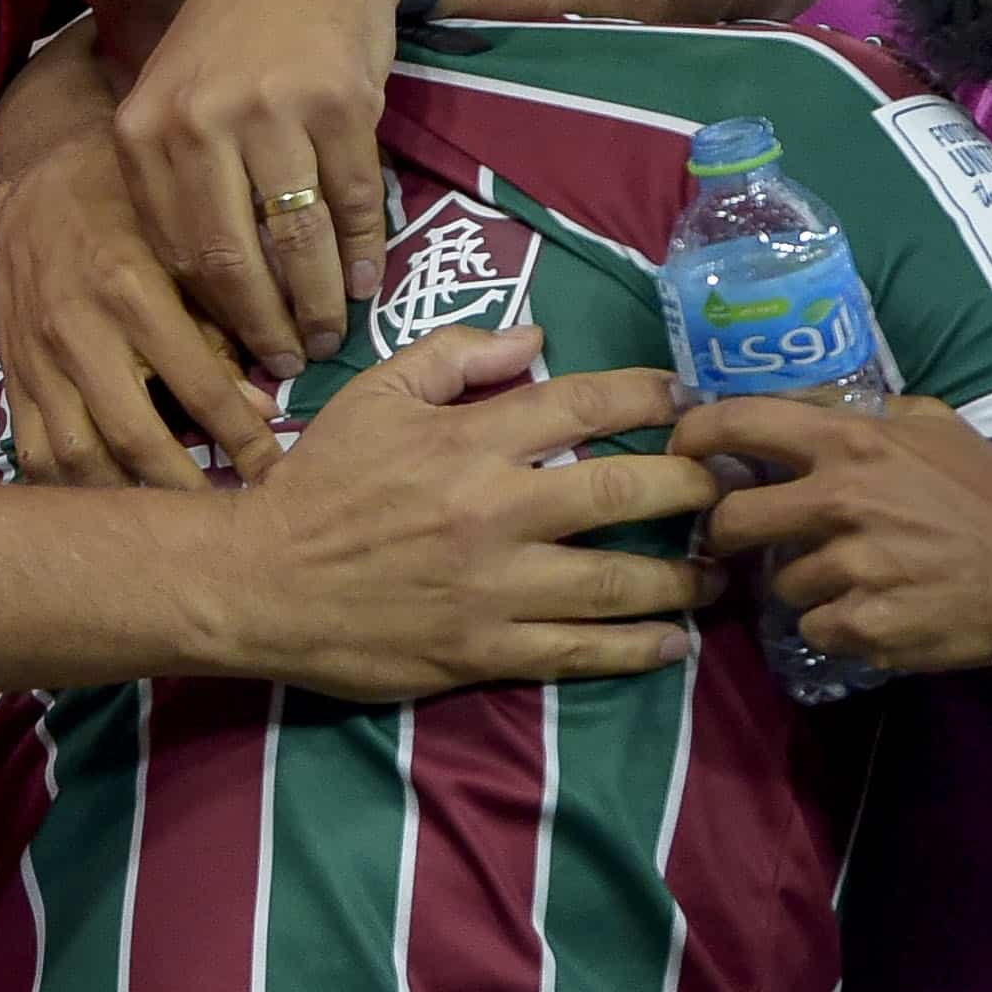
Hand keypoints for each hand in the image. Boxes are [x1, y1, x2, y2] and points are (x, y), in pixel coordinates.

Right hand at [0, 30, 277, 486]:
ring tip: (171, 528)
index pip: (201, 387)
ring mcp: (36, 358)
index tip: (279, 472)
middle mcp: (79, 330)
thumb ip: (221, 320)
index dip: (245, 440)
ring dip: (125, 503)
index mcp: (133, 289)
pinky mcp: (10, 373)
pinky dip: (70, 490)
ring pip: (76, 457)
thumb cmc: (129, 201)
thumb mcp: (186, 242)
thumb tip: (265, 404)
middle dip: (188, 490)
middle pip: (135, 439)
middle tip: (230, 521)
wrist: (37, 174)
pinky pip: (32, 451)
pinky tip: (108, 510)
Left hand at [114, 0, 399, 378]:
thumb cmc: (233, 36)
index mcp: (143, 131)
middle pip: (233, 261)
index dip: (211, 318)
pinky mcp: (339, 101)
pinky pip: (352, 201)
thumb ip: (175, 186)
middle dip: (266, 328)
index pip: (174, 254)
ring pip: (298, 241)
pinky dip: (362, 252)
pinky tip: (367, 284)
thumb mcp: (171, 99)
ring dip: (320, 302)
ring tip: (331, 335)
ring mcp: (271, 110)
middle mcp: (198, 122)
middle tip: (292, 366)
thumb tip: (204, 305)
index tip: (235, 356)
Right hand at [210, 329, 720, 696]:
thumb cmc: (318, 483)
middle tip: (733, 486)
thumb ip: (456, 356)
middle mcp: (496, 510)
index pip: (586, 403)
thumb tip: (538, 339)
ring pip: (616, 582)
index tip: (690, 398)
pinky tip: (674, 644)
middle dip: (695, 485)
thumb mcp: (374, 395)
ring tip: (722, 572)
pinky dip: (635, 650)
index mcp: (471, 440)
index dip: (653, 395)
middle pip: (625, 490)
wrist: (258, 582)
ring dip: (684, 578)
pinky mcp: (483, 650)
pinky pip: (577, 653)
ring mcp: (494, 587)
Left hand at [688, 393, 991, 675]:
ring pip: (780, 583)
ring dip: (806, 584)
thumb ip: (863, 412)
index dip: (693, 436)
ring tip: (855, 578)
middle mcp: (840, 500)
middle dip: (728, 532)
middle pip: (732, 520)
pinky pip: (814, 627)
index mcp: (851, 442)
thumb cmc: (987, 494)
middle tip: (749, 539)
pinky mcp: (864, 624)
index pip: (740, 424)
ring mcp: (850, 567)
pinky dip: (835, 624)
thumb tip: (800, 406)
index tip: (681, 451)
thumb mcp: (932, 425)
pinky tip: (874, 610)